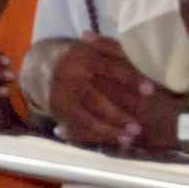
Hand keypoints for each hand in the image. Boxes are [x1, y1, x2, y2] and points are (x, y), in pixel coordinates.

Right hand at [41, 37, 165, 151]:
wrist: (38, 66)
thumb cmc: (76, 57)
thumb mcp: (91, 47)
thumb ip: (113, 50)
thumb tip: (143, 58)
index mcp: (81, 56)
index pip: (111, 69)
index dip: (132, 80)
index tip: (150, 91)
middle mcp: (68, 76)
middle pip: (96, 99)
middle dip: (119, 114)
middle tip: (139, 126)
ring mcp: (60, 96)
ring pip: (86, 117)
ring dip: (109, 130)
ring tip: (130, 137)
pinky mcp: (57, 111)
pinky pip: (78, 127)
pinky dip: (97, 136)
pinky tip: (115, 140)